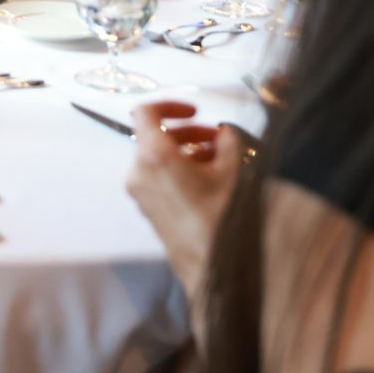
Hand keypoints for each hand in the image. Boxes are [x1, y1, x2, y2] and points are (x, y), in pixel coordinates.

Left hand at [124, 99, 245, 313]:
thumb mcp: (235, 170)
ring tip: (220, 161)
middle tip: (217, 139)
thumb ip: (227, 140)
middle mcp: (139, 172)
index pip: (145, 112)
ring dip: (186, 151)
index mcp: (154, 156)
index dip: (170, 104)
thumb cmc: (223, 219)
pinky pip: (157, 177)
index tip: (194, 110)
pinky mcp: (147, 208)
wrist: (214, 268)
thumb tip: (223, 131)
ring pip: (157, 157)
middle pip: (154, 135)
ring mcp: (140, 193)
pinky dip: (178, 170)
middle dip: (187, 132)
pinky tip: (209, 180)